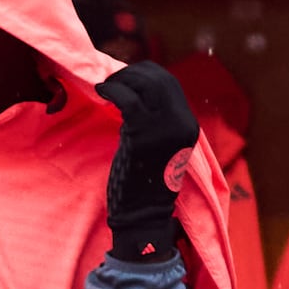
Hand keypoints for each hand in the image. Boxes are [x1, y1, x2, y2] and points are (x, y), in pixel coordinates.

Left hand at [103, 61, 195, 254]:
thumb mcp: (157, 145)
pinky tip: (101, 91)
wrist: (142, 215)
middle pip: (160, 78)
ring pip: (147, 84)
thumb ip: (154, 121)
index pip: (170, 83)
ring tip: (106, 87)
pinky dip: (113, 90)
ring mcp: (165, 128)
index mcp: (187, 125)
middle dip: (132, 72)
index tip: (124, 79)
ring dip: (122, 79)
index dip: (145, 73)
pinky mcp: (144, 135)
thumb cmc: (143, 183)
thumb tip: (133, 93)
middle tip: (112, 81)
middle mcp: (182, 123)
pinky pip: (129, 100)